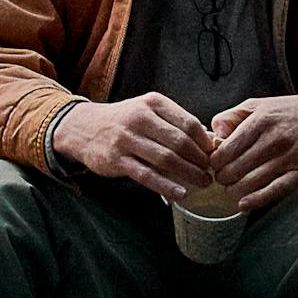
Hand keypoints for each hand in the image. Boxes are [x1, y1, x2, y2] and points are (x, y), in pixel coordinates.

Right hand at [52, 93, 217, 200]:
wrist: (82, 127)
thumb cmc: (124, 121)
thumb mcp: (148, 111)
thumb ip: (175, 124)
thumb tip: (209, 140)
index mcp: (153, 103)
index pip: (188, 123)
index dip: (205, 142)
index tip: (214, 154)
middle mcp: (140, 118)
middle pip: (180, 141)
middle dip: (200, 160)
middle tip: (211, 172)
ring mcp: (127, 139)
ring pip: (166, 159)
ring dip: (189, 173)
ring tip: (202, 183)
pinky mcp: (117, 160)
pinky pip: (146, 175)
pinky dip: (166, 186)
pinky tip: (180, 193)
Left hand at [208, 93, 297, 210]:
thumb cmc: (291, 113)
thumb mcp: (260, 105)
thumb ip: (233, 115)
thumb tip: (214, 133)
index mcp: (262, 119)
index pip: (227, 148)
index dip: (215, 161)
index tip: (214, 164)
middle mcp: (275, 138)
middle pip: (236, 167)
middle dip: (223, 176)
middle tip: (222, 177)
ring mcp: (290, 157)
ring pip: (252, 181)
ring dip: (235, 189)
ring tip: (231, 188)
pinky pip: (275, 191)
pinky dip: (255, 200)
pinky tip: (243, 204)